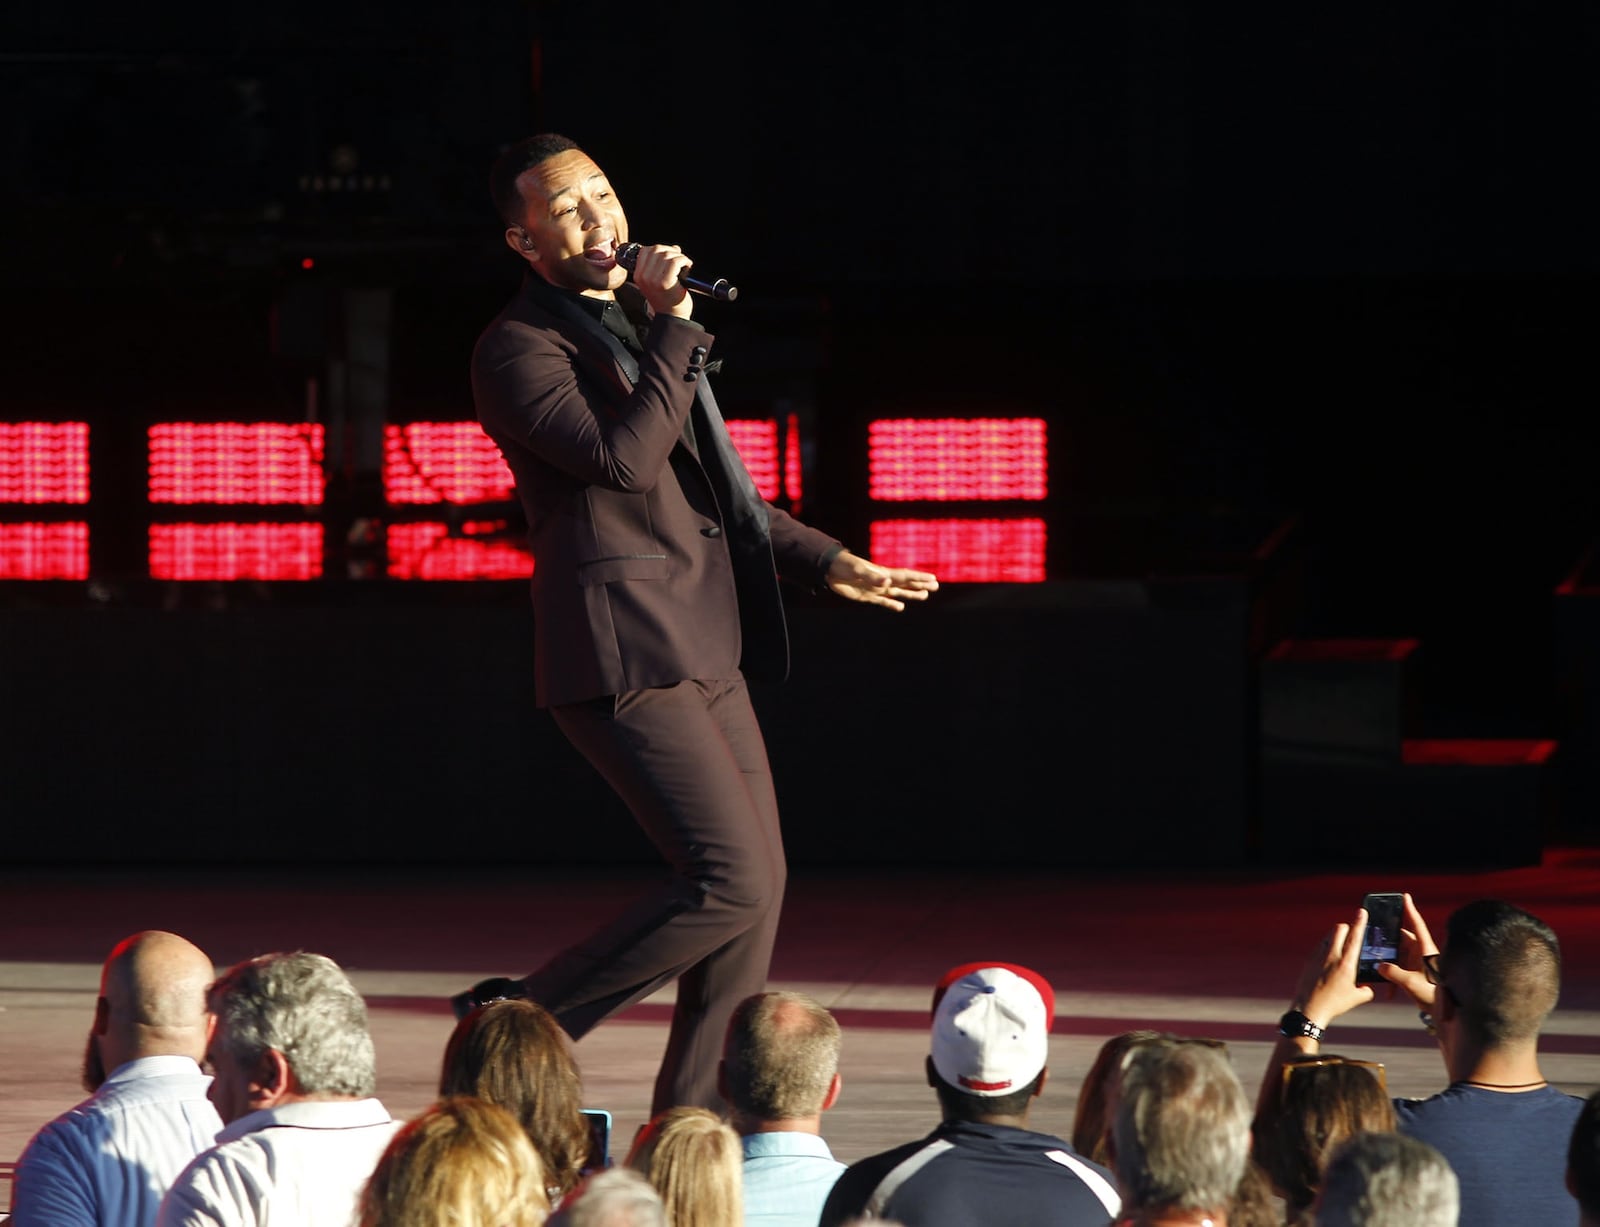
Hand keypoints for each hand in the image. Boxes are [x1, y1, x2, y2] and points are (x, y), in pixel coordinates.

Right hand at [628, 243, 693, 318]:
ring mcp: (653, 280)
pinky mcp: (665, 283)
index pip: (645, 251)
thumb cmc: (668, 299)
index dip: (660, 249)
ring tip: (684, 264)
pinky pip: (675, 261)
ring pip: (667, 254)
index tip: (670, 255)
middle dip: (671, 251)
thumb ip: (661, 264)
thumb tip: (675, 248)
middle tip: (680, 259)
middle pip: (656, 250)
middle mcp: (644, 277)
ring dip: (679, 256)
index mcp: (638, 275)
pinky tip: (688, 267)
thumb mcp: (657, 281)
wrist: (672, 318)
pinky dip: (684, 260)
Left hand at [825, 549, 938, 610]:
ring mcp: (876, 589)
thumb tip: (887, 581)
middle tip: (936, 586)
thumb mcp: (857, 570)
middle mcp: (882, 580)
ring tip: (924, 596)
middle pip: (905, 583)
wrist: (829, 570)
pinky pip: (883, 601)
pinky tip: (901, 607)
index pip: (905, 576)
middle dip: (920, 584)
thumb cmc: (843, 566)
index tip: (933, 578)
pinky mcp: (867, 596)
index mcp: (882, 573)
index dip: (919, 577)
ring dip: (911, 594)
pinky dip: (892, 604)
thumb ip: (872, 576)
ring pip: (898, 592)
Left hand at [1291, 905, 1376, 1026]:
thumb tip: (1367, 986)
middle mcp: (1331, 956)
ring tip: (1342, 946)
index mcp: (1346, 964)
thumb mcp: (1356, 998)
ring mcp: (1318, 956)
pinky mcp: (1309, 960)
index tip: (1362, 912)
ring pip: (1328, 936)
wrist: (1309, 1008)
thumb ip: (1366, 989)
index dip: (1360, 922)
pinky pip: (1320, 946)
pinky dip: (1327, 946)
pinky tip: (1330, 956)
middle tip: (1353, 933)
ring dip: (1336, 936)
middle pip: (1339, 929)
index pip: (1355, 937)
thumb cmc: (1334, 1004)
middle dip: (1347, 927)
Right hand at [1377, 890, 1437, 1009]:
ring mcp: (1418, 964)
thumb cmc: (1436, 997)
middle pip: (1402, 939)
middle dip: (1389, 939)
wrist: (1449, 1016)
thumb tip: (1380, 966)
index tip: (1405, 896)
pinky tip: (1388, 991)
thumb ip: (1394, 974)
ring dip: (1388, 962)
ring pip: (1398, 955)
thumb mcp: (1412, 984)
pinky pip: (1399, 970)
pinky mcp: (1415, 975)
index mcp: (1425, 951)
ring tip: (1376, 965)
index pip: (1416, 925)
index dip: (1410, 910)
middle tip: (1375, 936)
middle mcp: (1422, 954)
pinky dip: (1392, 978)